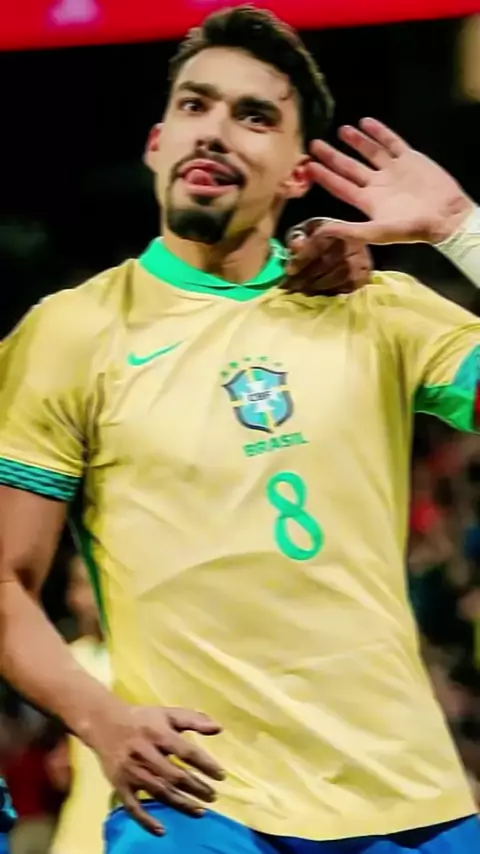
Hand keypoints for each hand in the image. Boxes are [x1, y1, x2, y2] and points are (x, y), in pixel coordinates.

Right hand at [91, 703, 223, 834]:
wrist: (104, 724)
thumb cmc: (143, 720)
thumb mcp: (167, 714)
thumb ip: (193, 719)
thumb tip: (219, 729)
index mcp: (158, 734)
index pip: (186, 752)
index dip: (205, 765)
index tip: (221, 776)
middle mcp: (145, 753)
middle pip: (174, 775)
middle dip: (196, 787)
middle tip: (213, 796)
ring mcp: (131, 771)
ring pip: (158, 792)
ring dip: (180, 804)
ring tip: (200, 811)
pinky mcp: (120, 785)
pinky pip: (133, 806)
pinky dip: (146, 820)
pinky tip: (161, 830)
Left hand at [282, 220, 371, 294]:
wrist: (348, 240)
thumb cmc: (322, 238)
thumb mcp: (307, 232)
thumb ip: (298, 238)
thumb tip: (295, 247)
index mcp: (336, 227)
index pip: (317, 244)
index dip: (302, 259)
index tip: (289, 271)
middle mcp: (352, 241)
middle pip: (326, 263)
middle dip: (305, 276)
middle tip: (290, 286)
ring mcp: (361, 259)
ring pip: (337, 277)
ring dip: (316, 286)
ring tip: (302, 290)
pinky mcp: (365, 274)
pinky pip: (347, 287)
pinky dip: (330, 292)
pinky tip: (319, 293)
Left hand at [308, 118, 474, 244]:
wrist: (445, 216)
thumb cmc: (412, 228)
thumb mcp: (377, 232)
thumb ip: (348, 230)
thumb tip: (319, 232)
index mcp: (367, 201)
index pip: (340, 186)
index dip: (324, 176)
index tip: (308, 165)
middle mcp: (377, 184)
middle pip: (349, 167)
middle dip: (332, 156)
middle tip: (314, 144)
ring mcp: (392, 170)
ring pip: (370, 152)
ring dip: (356, 141)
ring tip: (341, 130)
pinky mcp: (409, 158)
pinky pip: (391, 142)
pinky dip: (379, 132)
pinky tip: (366, 122)